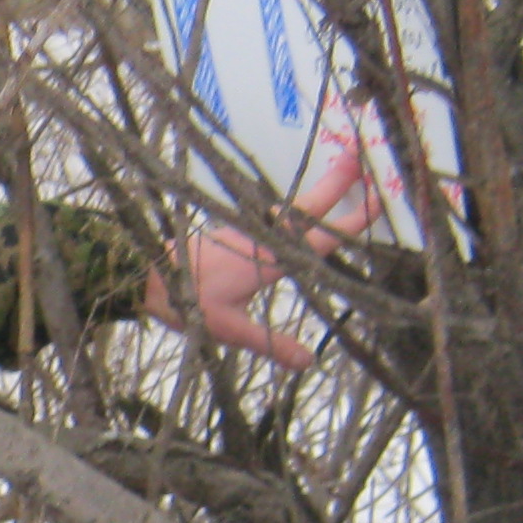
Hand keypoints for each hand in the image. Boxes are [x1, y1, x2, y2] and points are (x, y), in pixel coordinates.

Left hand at [144, 127, 381, 368]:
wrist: (143, 275)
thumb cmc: (185, 300)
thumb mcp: (229, 329)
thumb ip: (271, 345)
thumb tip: (309, 364)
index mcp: (268, 259)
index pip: (319, 239)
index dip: (351, 222)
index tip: (379, 201)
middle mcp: (260, 237)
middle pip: (306, 208)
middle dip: (335, 184)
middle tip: (361, 159)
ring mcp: (244, 230)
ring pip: (288, 207)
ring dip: (315, 192)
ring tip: (339, 175)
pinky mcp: (230, 230)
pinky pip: (270, 214)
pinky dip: (291, 206)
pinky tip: (292, 210)